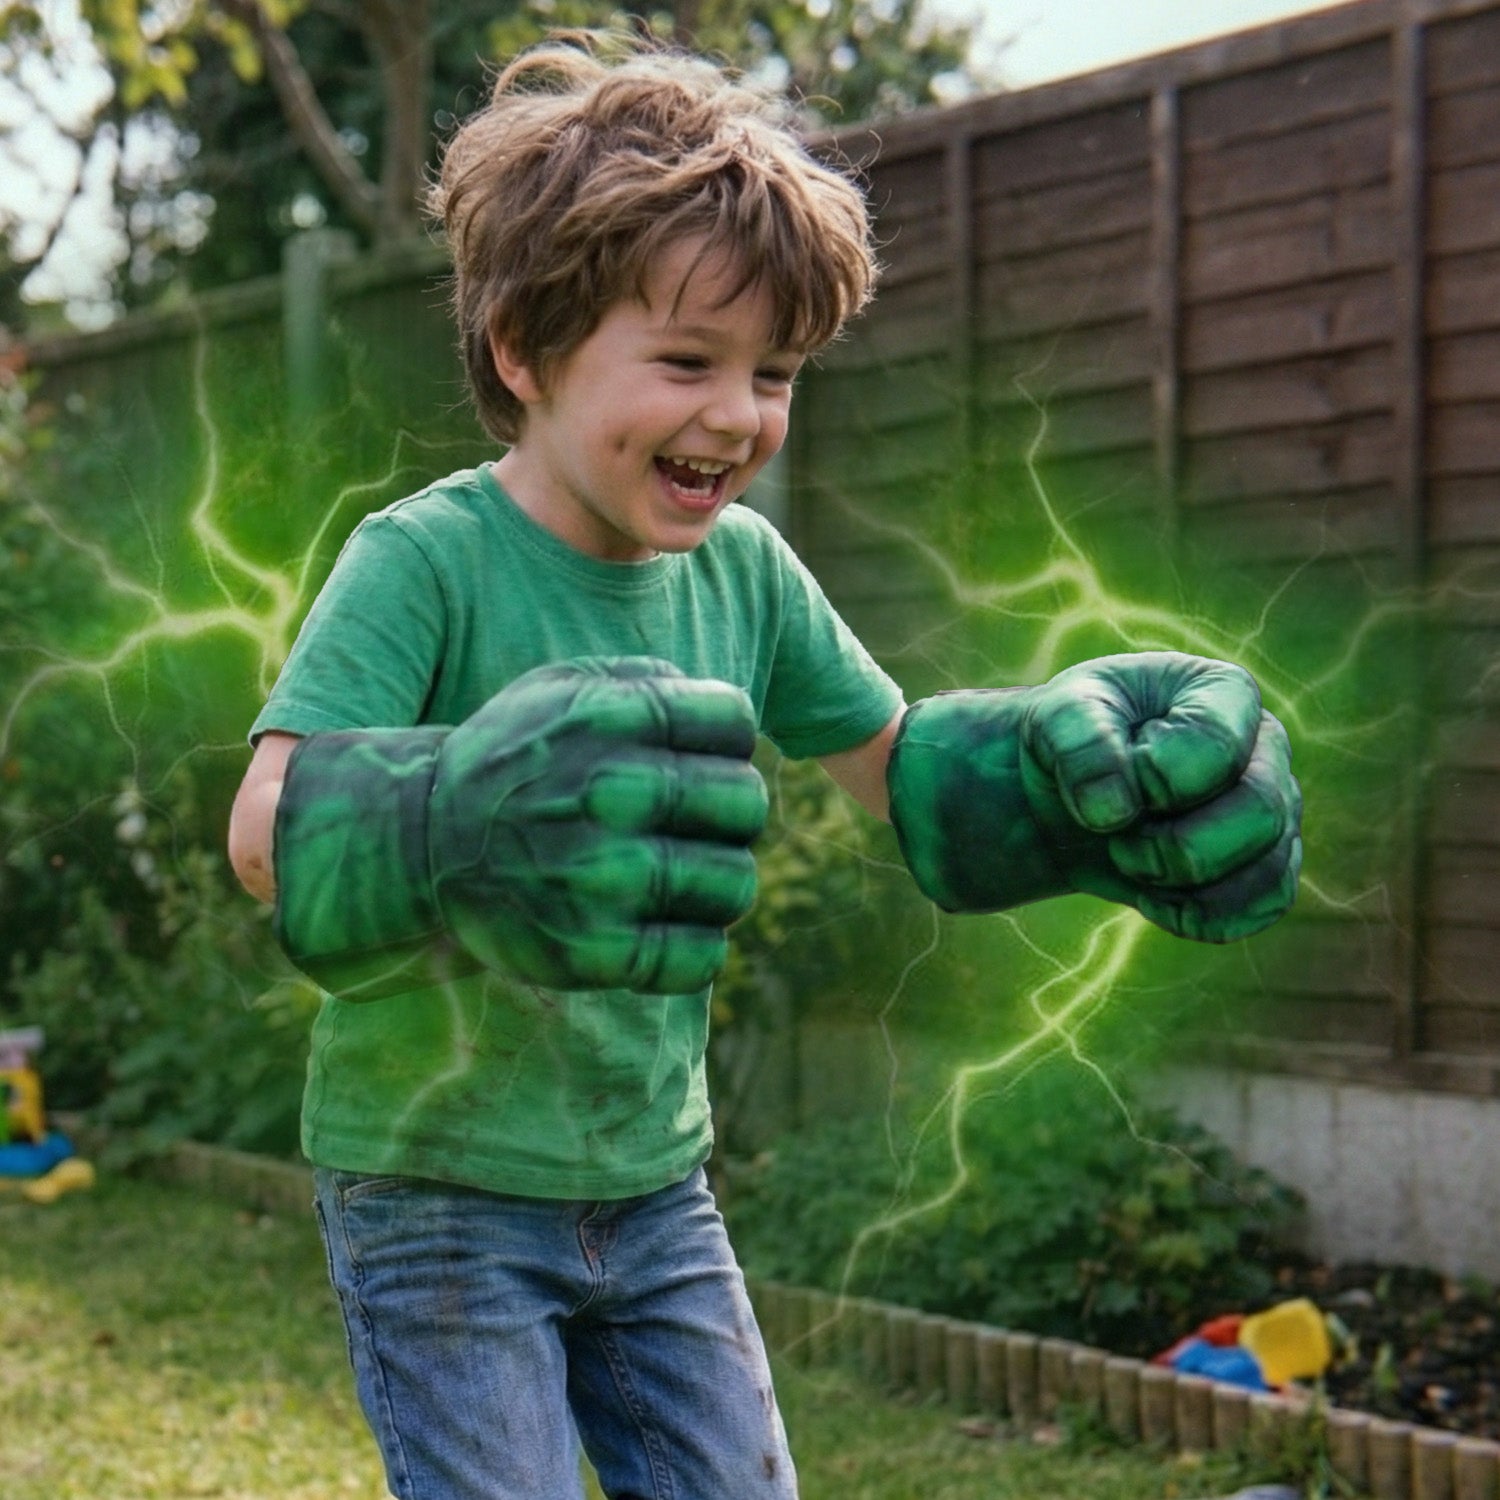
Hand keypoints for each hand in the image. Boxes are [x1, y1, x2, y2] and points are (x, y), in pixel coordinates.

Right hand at [430, 658, 767, 990]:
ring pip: (735, 884)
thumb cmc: (516, 759)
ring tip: (681, 877)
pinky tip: (665, 925)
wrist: (419, 844)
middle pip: (746, 804)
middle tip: (695, 824)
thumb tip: (729, 716)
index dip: (727, 741)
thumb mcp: (562, 686)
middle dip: (730, 813)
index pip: (734, 721)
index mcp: (606, 718)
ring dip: (718, 884)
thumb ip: (647, 680)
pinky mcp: (591, 952)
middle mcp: (606, 792)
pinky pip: (701, 957)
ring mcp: (600, 877)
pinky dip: (695, 946)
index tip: (696, 757)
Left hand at [888, 652, 1301, 942]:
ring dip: (1182, 883)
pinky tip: (1154, 898)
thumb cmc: (1074, 738)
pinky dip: (1202, 916)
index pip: (1216, 748)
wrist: (1068, 793)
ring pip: (1269, 869)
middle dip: (1173, 844)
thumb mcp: (1058, 718)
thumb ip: (1082, 745)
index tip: (1113, 776)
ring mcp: (1275, 807)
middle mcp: (1266, 747)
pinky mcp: (1266, 863)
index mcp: (1223, 691)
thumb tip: (1116, 810)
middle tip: (1115, 836)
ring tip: (1130, 860)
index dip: (1154, 779)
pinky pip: (1264, 906)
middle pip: (1261, 812)